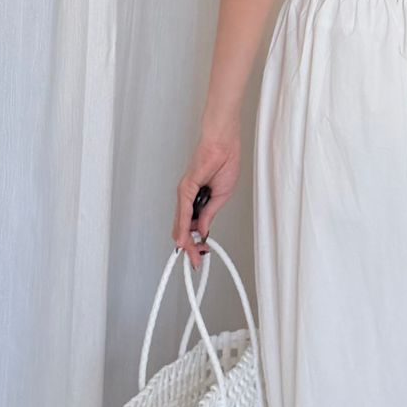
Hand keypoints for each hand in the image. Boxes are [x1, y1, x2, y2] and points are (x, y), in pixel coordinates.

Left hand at [173, 128, 240, 266]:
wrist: (224, 145)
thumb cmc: (224, 163)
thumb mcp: (220, 197)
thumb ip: (209, 214)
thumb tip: (202, 230)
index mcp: (197, 200)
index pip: (192, 227)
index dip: (196, 243)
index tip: (201, 255)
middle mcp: (187, 198)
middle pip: (183, 228)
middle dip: (190, 247)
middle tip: (195, 261)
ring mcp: (185, 193)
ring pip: (182, 223)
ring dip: (186, 241)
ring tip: (191, 254)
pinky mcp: (186, 186)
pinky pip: (184, 210)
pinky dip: (184, 225)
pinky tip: (184, 236)